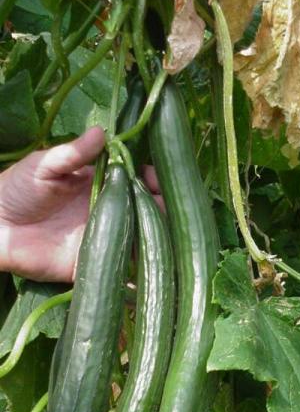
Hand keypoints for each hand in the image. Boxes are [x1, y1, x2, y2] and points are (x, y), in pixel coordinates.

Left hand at [0, 128, 162, 282]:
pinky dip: (136, 278)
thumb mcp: (45, 164)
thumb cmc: (17, 188)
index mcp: (100, 186)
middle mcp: (107, 213)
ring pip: (138, 242)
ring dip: (155, 241)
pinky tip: (153, 275)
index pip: (136, 182)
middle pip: (144, 213)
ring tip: (169, 239)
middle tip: (170, 210)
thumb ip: (73, 152)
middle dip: (162, 211)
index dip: (152, 182)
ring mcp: (101, 240)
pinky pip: (118, 272)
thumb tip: (102, 132)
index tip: (160, 181)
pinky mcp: (90, 264)